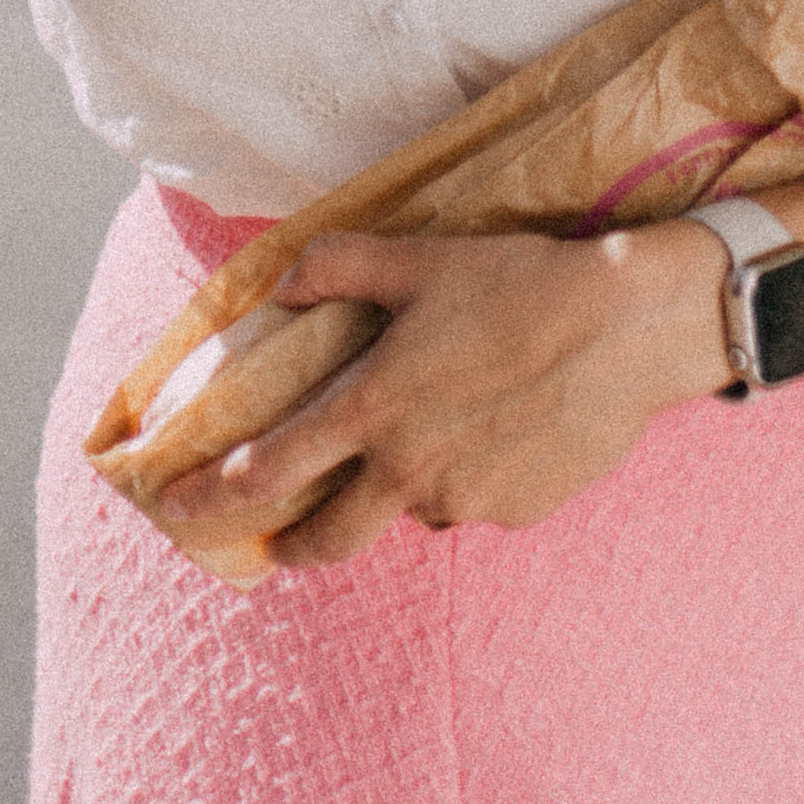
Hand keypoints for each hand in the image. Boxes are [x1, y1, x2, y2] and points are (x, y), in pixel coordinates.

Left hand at [155, 224, 729, 571]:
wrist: (628, 327)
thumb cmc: (519, 283)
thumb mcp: (421, 257)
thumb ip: (340, 266)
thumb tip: (281, 280)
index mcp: (373, 408)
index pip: (269, 469)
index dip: (211, 498)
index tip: (175, 511)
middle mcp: (409, 469)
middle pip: (327, 539)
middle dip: (289, 547)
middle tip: (274, 544)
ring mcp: (465, 499)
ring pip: (409, 508)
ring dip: (398, 488)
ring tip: (434, 429)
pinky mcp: (516, 512)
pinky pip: (472, 501)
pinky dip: (466, 476)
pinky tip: (498, 427)